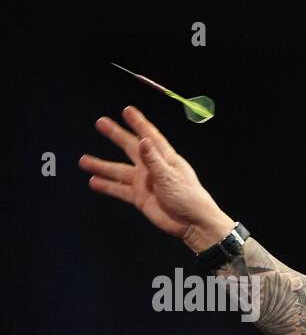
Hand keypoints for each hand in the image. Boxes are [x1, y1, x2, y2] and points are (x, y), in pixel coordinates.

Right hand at [80, 106, 232, 248]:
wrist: (192, 224)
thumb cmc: (188, 198)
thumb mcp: (170, 177)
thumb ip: (153, 160)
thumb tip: (142, 140)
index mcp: (164, 159)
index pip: (149, 136)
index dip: (138, 123)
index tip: (127, 110)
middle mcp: (152, 168)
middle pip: (130, 148)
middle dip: (116, 135)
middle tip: (100, 123)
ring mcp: (144, 183)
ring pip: (119, 171)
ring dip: (102, 165)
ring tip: (83, 160)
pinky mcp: (140, 198)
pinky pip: (119, 190)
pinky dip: (107, 186)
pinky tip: (93, 181)